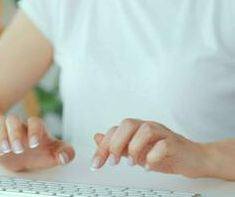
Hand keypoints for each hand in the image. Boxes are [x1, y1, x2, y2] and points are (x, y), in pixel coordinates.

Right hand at [0, 115, 74, 171]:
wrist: (23, 155)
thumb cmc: (40, 152)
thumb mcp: (55, 153)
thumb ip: (66, 153)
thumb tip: (64, 157)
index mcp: (36, 127)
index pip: (35, 122)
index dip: (34, 131)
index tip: (34, 144)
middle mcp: (20, 126)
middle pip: (13, 119)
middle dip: (14, 133)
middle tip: (18, 150)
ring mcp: (5, 130)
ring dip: (0, 136)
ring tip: (5, 150)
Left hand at [91, 118, 208, 177]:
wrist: (194, 159)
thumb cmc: (164, 154)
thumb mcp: (135, 151)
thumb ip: (117, 145)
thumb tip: (97, 137)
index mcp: (137, 129)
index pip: (115, 130)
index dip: (103, 146)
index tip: (96, 164)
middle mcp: (149, 127)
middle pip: (128, 124)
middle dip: (116, 144)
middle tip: (113, 162)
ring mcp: (163, 133)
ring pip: (145, 130)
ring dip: (134, 148)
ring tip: (131, 163)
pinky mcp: (176, 143)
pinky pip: (164, 144)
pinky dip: (153, 156)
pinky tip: (148, 166)